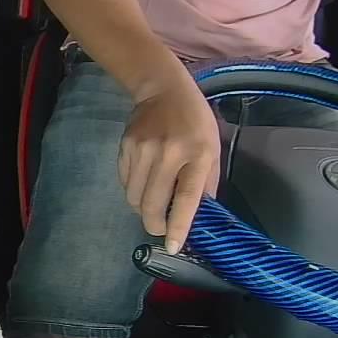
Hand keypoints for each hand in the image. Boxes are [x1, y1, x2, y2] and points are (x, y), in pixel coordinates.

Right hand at [118, 77, 220, 254]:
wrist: (164, 90)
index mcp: (198, 154)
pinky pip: (125, 182)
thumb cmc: (196, 124)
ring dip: (142, 209)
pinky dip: (133, 191)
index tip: (173, 246)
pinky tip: (145, 181)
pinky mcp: (125, 147)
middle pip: (152, 203)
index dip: (178, 225)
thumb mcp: (212, 151)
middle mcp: (168, 152)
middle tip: (161, 228)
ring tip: (153, 201)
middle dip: (155, 224)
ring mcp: (143, 149)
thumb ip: (205, 185)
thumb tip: (195, 219)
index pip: (186, 197)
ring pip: (134, 198)